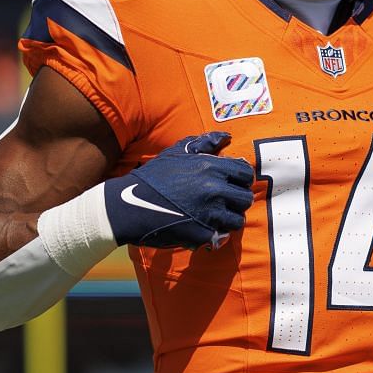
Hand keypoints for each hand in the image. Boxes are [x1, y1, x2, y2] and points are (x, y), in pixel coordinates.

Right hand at [102, 132, 254, 248]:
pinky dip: (214, 234)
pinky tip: (202, 228)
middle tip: (222, 203)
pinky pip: (221, 236)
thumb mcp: (175, 153)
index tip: (230, 184)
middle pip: (245, 198)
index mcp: (210, 167)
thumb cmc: (152, 178)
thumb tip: (226, 137)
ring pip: (237, 220)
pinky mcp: (202, 233)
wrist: (127, 206)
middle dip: (236, 201)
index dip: (240, 180)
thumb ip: (203, 143)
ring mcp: (209, 213)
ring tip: (214, 217)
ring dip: (228, 219)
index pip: (246, 174)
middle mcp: (214, 189)